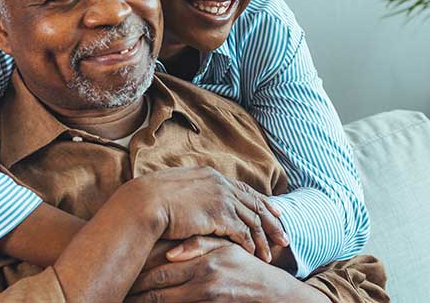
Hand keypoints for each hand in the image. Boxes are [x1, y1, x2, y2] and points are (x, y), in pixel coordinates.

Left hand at [127, 237, 314, 301]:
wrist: (272, 295)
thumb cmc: (245, 267)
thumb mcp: (226, 248)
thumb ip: (198, 245)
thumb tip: (170, 252)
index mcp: (203, 262)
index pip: (160, 270)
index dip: (137, 274)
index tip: (120, 274)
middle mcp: (202, 284)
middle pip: (157, 291)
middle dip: (134, 292)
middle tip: (114, 291)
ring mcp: (205, 301)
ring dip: (143, 302)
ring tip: (125, 300)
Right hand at [133, 167, 287, 261]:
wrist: (145, 202)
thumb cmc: (151, 198)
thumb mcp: (174, 187)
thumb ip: (191, 190)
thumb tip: (191, 198)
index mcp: (211, 175)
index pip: (244, 189)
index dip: (261, 201)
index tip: (275, 211)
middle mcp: (221, 184)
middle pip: (255, 204)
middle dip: (272, 221)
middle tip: (284, 235)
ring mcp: (221, 198)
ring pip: (252, 220)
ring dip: (263, 238)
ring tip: (271, 254)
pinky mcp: (219, 215)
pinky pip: (242, 232)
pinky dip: (250, 244)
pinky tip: (254, 255)